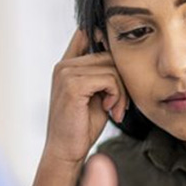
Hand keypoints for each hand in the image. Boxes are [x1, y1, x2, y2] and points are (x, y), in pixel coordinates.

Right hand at [42, 29, 126, 166]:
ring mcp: (66, 73)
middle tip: (120, 105)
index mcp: (66, 66)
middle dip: (121, 80)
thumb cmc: (81, 126)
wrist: (66, 152)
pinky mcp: (72, 85)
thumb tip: (122, 57)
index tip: (119, 59)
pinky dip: (117, 95)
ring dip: (121, 91)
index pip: (84, 33)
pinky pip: (109, 79)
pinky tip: (111, 110)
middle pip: (108, 55)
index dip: (103, 37)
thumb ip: (102, 74)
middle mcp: (64, 66)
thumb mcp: (95, 95)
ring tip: (116, 110)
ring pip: (112, 68)